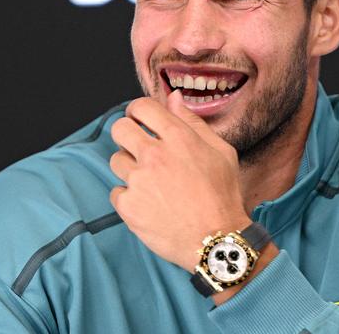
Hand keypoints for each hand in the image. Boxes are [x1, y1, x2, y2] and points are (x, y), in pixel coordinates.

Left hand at [109, 90, 251, 271]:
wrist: (217, 240)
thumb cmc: (222, 195)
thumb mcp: (220, 151)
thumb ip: (192, 122)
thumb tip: (172, 98)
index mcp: (178, 137)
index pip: (141, 107)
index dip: (138, 111)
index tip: (141, 120)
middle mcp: (154, 155)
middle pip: (119, 128)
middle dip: (126, 133)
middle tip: (138, 146)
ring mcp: (139, 181)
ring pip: (115, 160)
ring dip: (128, 167)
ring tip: (148, 181)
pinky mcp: (129, 206)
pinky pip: (116, 192)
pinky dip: (129, 197)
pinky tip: (148, 203)